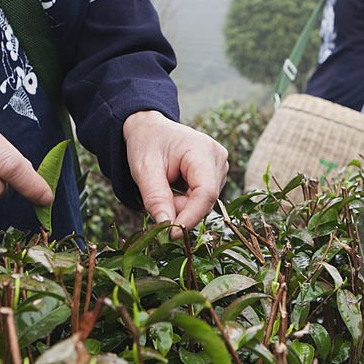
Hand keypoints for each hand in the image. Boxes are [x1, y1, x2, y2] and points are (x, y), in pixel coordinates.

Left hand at [123, 110, 228, 236]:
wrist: (151, 129)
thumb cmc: (147, 144)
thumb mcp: (144, 170)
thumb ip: (156, 198)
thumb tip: (168, 227)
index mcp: (202, 150)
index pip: (206, 192)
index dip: (191, 216)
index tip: (172, 234)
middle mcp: (218, 158)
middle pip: (205, 200)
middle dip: (180, 209)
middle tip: (156, 200)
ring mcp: (220, 166)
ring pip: (203, 203)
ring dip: (181, 205)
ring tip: (164, 186)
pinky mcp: (217, 174)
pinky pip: (202, 199)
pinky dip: (185, 201)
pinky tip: (174, 186)